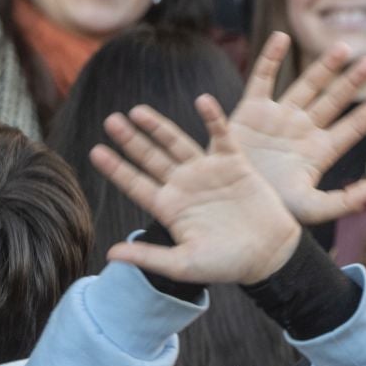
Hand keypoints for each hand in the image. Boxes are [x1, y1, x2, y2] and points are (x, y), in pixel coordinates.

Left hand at [90, 96, 301, 286]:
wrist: (270, 255)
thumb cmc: (226, 264)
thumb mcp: (184, 264)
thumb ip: (149, 257)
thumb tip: (111, 254)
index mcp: (170, 208)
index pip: (136, 184)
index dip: (116, 169)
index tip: (96, 151)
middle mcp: (184, 186)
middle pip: (151, 158)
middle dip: (131, 140)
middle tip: (110, 121)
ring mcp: (208, 172)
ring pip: (178, 143)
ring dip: (159, 126)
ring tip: (137, 111)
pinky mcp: (234, 163)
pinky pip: (220, 135)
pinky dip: (212, 118)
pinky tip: (202, 100)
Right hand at [230, 32, 365, 225]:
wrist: (232, 206)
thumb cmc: (271, 211)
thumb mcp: (311, 209)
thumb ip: (345, 201)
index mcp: (320, 152)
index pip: (353, 127)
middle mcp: (302, 130)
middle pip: (333, 100)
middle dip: (351, 81)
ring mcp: (278, 118)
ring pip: (306, 85)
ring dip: (324, 67)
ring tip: (343, 48)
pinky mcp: (251, 111)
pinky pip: (263, 78)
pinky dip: (270, 57)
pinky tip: (282, 37)